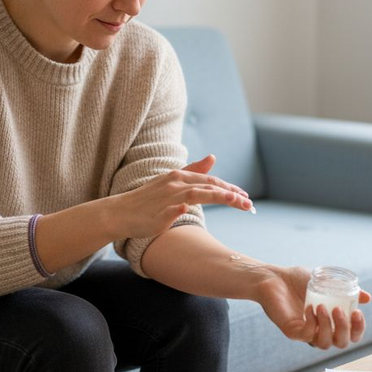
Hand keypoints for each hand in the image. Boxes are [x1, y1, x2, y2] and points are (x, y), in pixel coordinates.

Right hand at [103, 154, 252, 240]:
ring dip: (218, 196)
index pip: (211, 181)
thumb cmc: (149, 199)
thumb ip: (194, 170)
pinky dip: (181, 208)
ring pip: (196, 194)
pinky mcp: (158, 214)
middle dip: (231, 194)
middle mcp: (175, 184)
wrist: (122, 212)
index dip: (230, 188)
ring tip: (236, 202)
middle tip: (249, 203)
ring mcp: (166, 198)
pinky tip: (189, 210)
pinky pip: (172, 210)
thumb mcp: (172, 181)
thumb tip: (213, 157)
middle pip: (208, 186)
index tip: (246, 197)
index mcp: (180, 176)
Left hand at [253, 265, 370, 349]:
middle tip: (341, 311)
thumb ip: (346, 290)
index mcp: (330, 322)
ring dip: (328, 326)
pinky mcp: (291, 331)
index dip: (358, 329)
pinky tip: (310, 308)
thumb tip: (368, 298)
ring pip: (324, 344)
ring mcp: (305, 333)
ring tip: (322, 306)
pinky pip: (306, 336)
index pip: (351, 335)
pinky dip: (312, 323)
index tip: (358, 313)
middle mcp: (319, 330)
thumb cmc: (298, 280)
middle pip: (341, 344)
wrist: (273, 277)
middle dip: (345, 330)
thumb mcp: (327, 282)